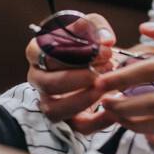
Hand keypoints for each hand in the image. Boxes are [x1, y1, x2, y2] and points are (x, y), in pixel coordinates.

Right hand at [24, 13, 126, 134]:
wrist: (101, 61)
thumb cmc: (89, 40)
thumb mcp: (92, 26)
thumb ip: (97, 27)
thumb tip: (105, 41)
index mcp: (38, 53)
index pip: (42, 54)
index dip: (73, 53)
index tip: (101, 51)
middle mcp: (39, 79)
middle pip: (48, 83)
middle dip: (79, 77)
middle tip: (106, 68)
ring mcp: (50, 102)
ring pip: (54, 110)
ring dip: (83, 99)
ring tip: (105, 87)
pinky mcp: (68, 120)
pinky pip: (78, 127)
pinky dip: (99, 121)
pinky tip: (115, 108)